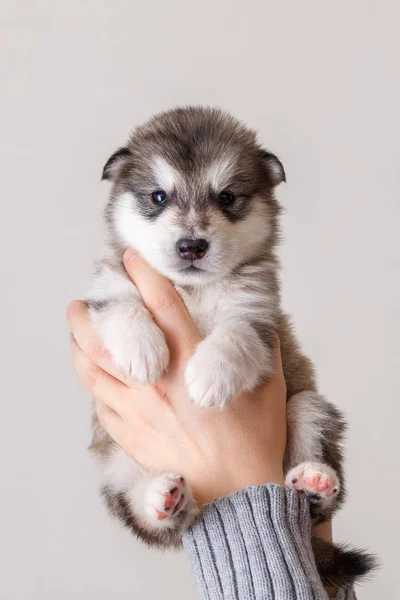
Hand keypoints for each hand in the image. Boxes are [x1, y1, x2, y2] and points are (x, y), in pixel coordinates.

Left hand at [68, 250, 286, 505]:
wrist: (237, 496)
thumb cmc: (255, 440)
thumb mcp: (267, 386)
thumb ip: (256, 348)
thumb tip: (258, 321)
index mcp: (190, 363)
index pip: (160, 305)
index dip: (143, 275)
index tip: (130, 258)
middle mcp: (157, 382)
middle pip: (110, 337)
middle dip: (93, 312)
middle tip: (84, 299)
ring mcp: (137, 411)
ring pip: (94, 369)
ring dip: (80, 344)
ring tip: (75, 329)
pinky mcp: (130, 435)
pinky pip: (100, 404)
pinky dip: (93, 383)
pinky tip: (93, 375)